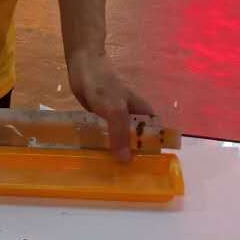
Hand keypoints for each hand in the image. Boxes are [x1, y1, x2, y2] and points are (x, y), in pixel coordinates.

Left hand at [67, 48, 154, 162]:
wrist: (83, 64)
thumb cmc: (103, 84)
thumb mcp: (115, 110)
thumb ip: (121, 134)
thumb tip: (127, 160)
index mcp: (143, 112)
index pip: (156, 135)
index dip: (153, 150)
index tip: (146, 169)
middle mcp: (133, 116)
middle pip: (138, 139)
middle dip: (133, 154)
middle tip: (124, 175)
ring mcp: (117, 117)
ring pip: (121, 137)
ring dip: (118, 150)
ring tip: (110, 170)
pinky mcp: (103, 117)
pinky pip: (107, 134)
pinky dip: (105, 143)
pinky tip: (97, 155)